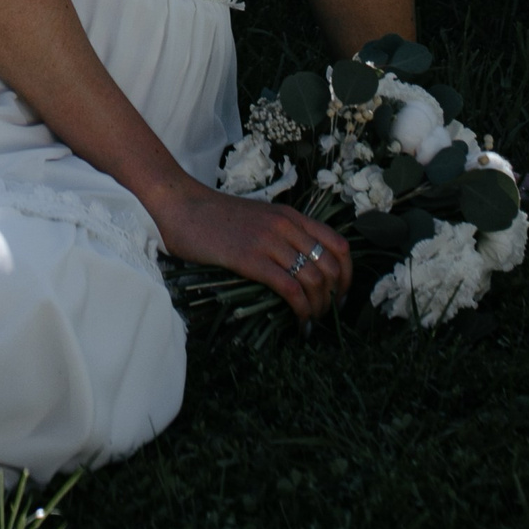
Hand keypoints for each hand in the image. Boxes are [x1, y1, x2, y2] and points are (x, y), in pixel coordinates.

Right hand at [149, 177, 351, 322]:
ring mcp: (269, 241)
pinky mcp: (250, 259)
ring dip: (319, 308)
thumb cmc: (214, 216)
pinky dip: (301, 310)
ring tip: (311, 323)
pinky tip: (298, 323)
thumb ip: (280, 234)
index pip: (339, 245)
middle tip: (327, 315)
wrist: (181, 205)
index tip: (340, 295)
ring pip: (314, 280)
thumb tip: (298, 267)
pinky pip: (290, 288)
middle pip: (332, 266)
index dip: (348, 275)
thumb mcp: (258, 217)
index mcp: (291, 216)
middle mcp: (286, 226)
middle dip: (335, 297)